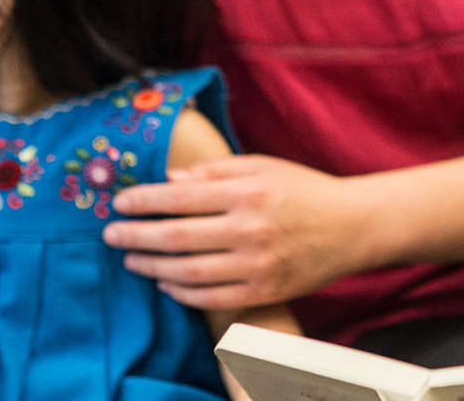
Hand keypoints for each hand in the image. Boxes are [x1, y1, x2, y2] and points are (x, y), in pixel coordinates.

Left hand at [103, 155, 377, 310]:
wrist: (352, 227)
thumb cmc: (304, 190)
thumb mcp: (263, 167)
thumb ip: (216, 172)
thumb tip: (170, 181)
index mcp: (249, 192)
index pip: (181, 197)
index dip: (144, 201)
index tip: (119, 203)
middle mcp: (251, 228)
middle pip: (177, 236)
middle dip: (136, 236)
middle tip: (111, 235)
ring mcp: (258, 264)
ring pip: (189, 271)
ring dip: (153, 267)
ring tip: (132, 261)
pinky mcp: (265, 290)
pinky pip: (212, 297)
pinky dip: (183, 293)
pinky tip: (167, 283)